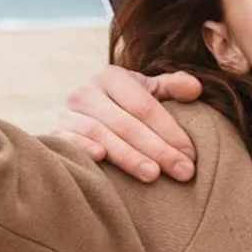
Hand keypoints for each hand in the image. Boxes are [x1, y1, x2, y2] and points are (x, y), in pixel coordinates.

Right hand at [50, 66, 202, 181]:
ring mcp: (67, 113)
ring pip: (101, 134)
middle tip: (183, 171)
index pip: (145, 105)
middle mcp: (85, 91)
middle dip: (159, 149)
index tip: (191, 155)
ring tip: (153, 175)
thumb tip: (195, 87)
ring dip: (129, 156)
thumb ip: (171, 87)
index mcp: (111, 76)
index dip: (170, 130)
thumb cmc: (125, 106)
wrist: (85, 117)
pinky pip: (68, 142)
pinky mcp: (56, 133)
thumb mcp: (147, 92)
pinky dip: (83, 149)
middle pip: (127, 123)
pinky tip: (101, 158)